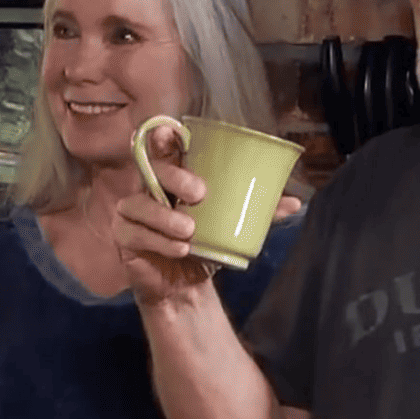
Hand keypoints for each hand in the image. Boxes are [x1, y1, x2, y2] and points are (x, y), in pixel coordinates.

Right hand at [115, 124, 301, 303]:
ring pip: (139, 204)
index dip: (163, 136)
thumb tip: (294, 203)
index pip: (163, 149)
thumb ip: (261, 214)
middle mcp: (149, 189)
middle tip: (200, 194)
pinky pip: (135, 233)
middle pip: (153, 170)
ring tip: (189, 231)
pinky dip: (160, 242)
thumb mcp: (233, 227)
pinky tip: (179, 249)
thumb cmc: (205, 246)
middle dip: (175, 178)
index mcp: (174, 179)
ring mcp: (133, 212)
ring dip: (165, 217)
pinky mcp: (125, 237)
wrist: (187, 286)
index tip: (171, 132)